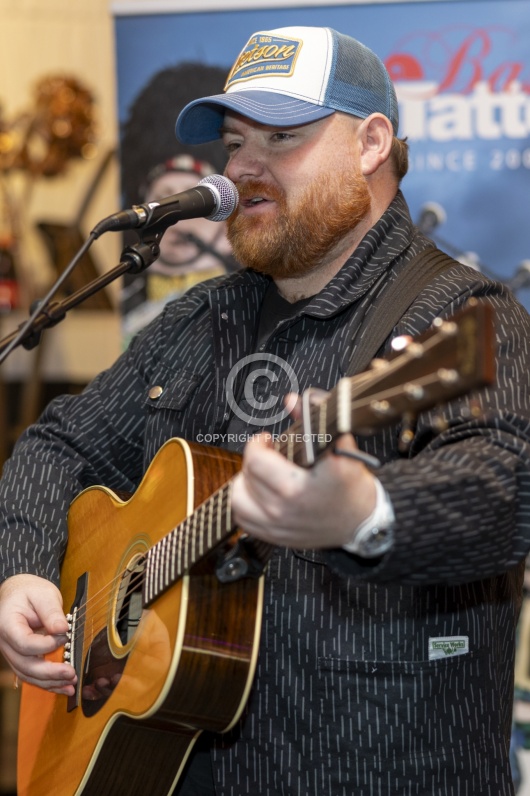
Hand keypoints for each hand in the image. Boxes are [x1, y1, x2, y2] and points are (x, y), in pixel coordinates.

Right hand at [0, 574, 76, 694]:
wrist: (17, 593)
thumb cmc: (28, 591)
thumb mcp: (42, 594)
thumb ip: (51, 611)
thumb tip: (62, 628)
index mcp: (7, 624)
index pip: (24, 643)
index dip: (45, 645)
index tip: (65, 637)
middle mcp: (5, 642)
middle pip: (24, 664)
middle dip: (49, 672)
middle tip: (71, 672)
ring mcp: (11, 652)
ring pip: (26, 674)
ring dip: (49, 682)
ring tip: (70, 685)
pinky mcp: (20, 657)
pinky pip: (30, 673)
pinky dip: (46, 682)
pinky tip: (62, 686)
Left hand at [231, 431, 376, 549]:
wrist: (363, 522)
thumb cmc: (352, 488)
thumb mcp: (341, 448)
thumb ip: (314, 421)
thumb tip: (292, 401)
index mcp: (297, 488)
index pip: (256, 460)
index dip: (257, 444)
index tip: (267, 440)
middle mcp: (283, 509)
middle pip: (246, 476)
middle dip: (254, 459)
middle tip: (267, 454)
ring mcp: (278, 526)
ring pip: (238, 499)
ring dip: (245, 482)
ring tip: (260, 475)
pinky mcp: (276, 537)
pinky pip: (243, 520)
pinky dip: (245, 504)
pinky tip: (258, 494)